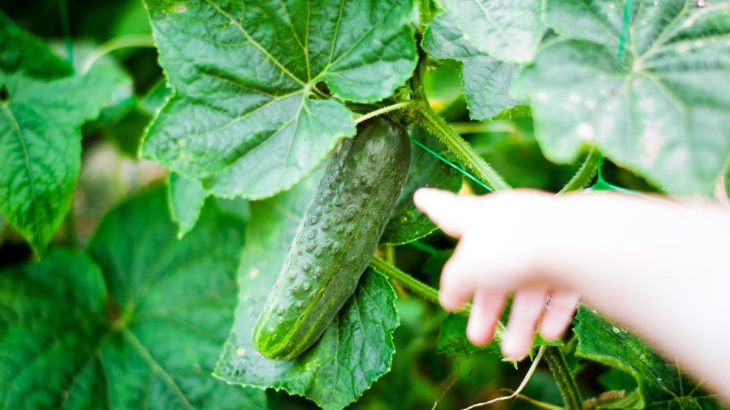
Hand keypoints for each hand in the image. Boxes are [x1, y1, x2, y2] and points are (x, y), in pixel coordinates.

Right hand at [414, 188, 577, 359]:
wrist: (574, 244)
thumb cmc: (510, 247)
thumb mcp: (467, 268)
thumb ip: (454, 283)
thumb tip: (449, 297)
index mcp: (480, 217)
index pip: (450, 211)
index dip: (434, 206)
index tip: (421, 196)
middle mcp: (512, 225)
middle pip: (493, 270)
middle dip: (485, 308)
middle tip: (476, 338)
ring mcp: (545, 242)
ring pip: (528, 288)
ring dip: (520, 323)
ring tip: (514, 352)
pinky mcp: (574, 259)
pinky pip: (559, 291)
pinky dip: (552, 314)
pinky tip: (547, 336)